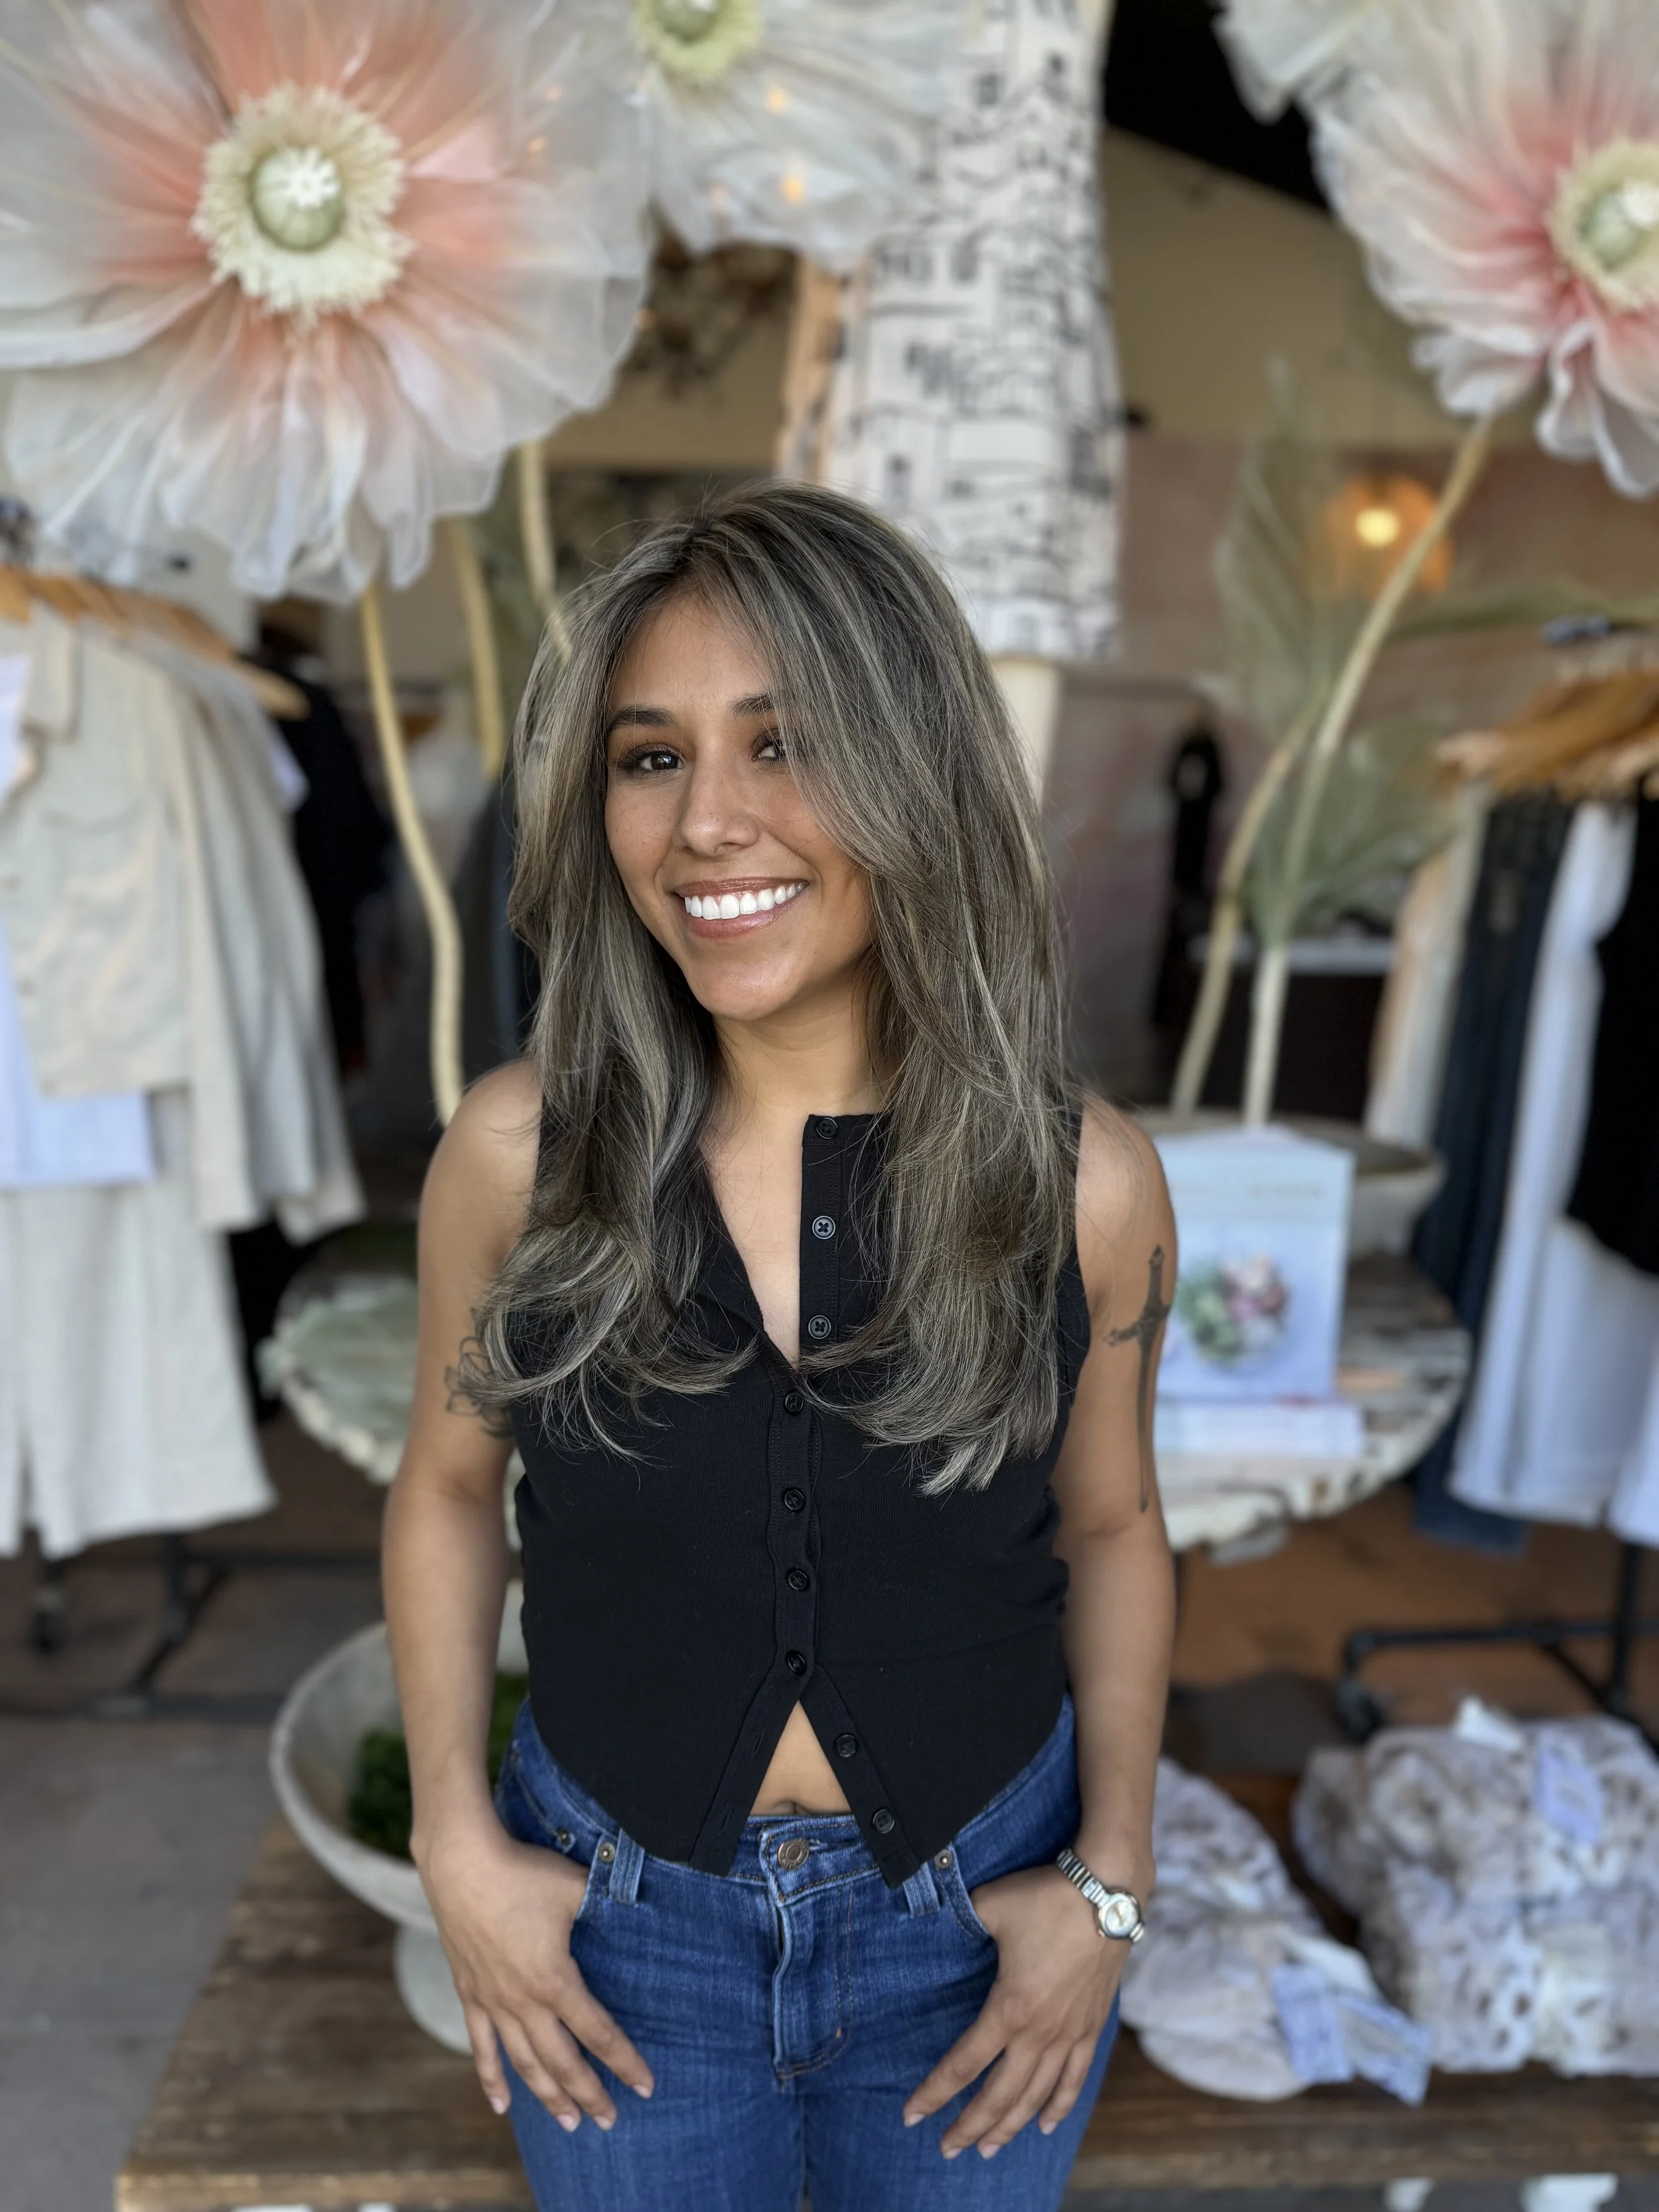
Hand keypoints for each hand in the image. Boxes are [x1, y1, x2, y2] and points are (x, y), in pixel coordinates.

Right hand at [420, 1817, 654, 2130]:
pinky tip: (502, 2106)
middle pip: (562, 2062)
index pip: (599, 2033)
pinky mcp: (469, 1993)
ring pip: (524, 2063)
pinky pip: (482, 2047)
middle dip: (588, 2094)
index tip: (646, 2087)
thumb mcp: (577, 1886)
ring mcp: (493, 2002)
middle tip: (609, 2121)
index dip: (625, 2062)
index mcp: (555, 1980)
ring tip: (569, 2123)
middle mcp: (523, 2002)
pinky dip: (491, 2079)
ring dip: (548, 2096)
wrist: (461, 1864)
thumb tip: (642, 1907)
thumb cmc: (523, 1873)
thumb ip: (610, 1902)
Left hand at [903, 1864, 1124, 2158]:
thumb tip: (941, 1919)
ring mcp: (1070, 2033)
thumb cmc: (1045, 1897)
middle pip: (1000, 2096)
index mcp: (1009, 2008)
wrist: (1108, 1892)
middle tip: (947, 2149)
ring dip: (1010, 2127)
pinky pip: (1075, 2079)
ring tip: (988, 2148)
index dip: (934, 2093)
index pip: (963, 2065)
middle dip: (970, 2126)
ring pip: (1036, 2096)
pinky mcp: (1093, 2027)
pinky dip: (1058, 2106)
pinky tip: (1045, 2125)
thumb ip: (962, 1921)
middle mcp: (1040, 2032)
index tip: (910, 2115)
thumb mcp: (990, 1905)